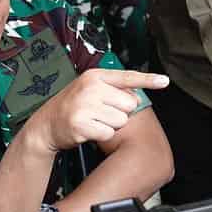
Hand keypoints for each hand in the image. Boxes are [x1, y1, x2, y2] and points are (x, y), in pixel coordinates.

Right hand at [30, 69, 168, 151]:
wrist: (46, 124)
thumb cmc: (74, 106)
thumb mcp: (90, 89)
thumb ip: (112, 89)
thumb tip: (137, 96)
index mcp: (95, 76)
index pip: (127, 77)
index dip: (148, 80)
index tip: (165, 81)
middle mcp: (90, 87)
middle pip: (129, 104)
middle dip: (119, 112)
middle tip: (100, 112)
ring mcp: (84, 105)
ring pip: (120, 120)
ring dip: (110, 125)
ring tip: (93, 121)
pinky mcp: (81, 124)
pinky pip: (108, 133)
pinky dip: (101, 135)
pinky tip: (88, 130)